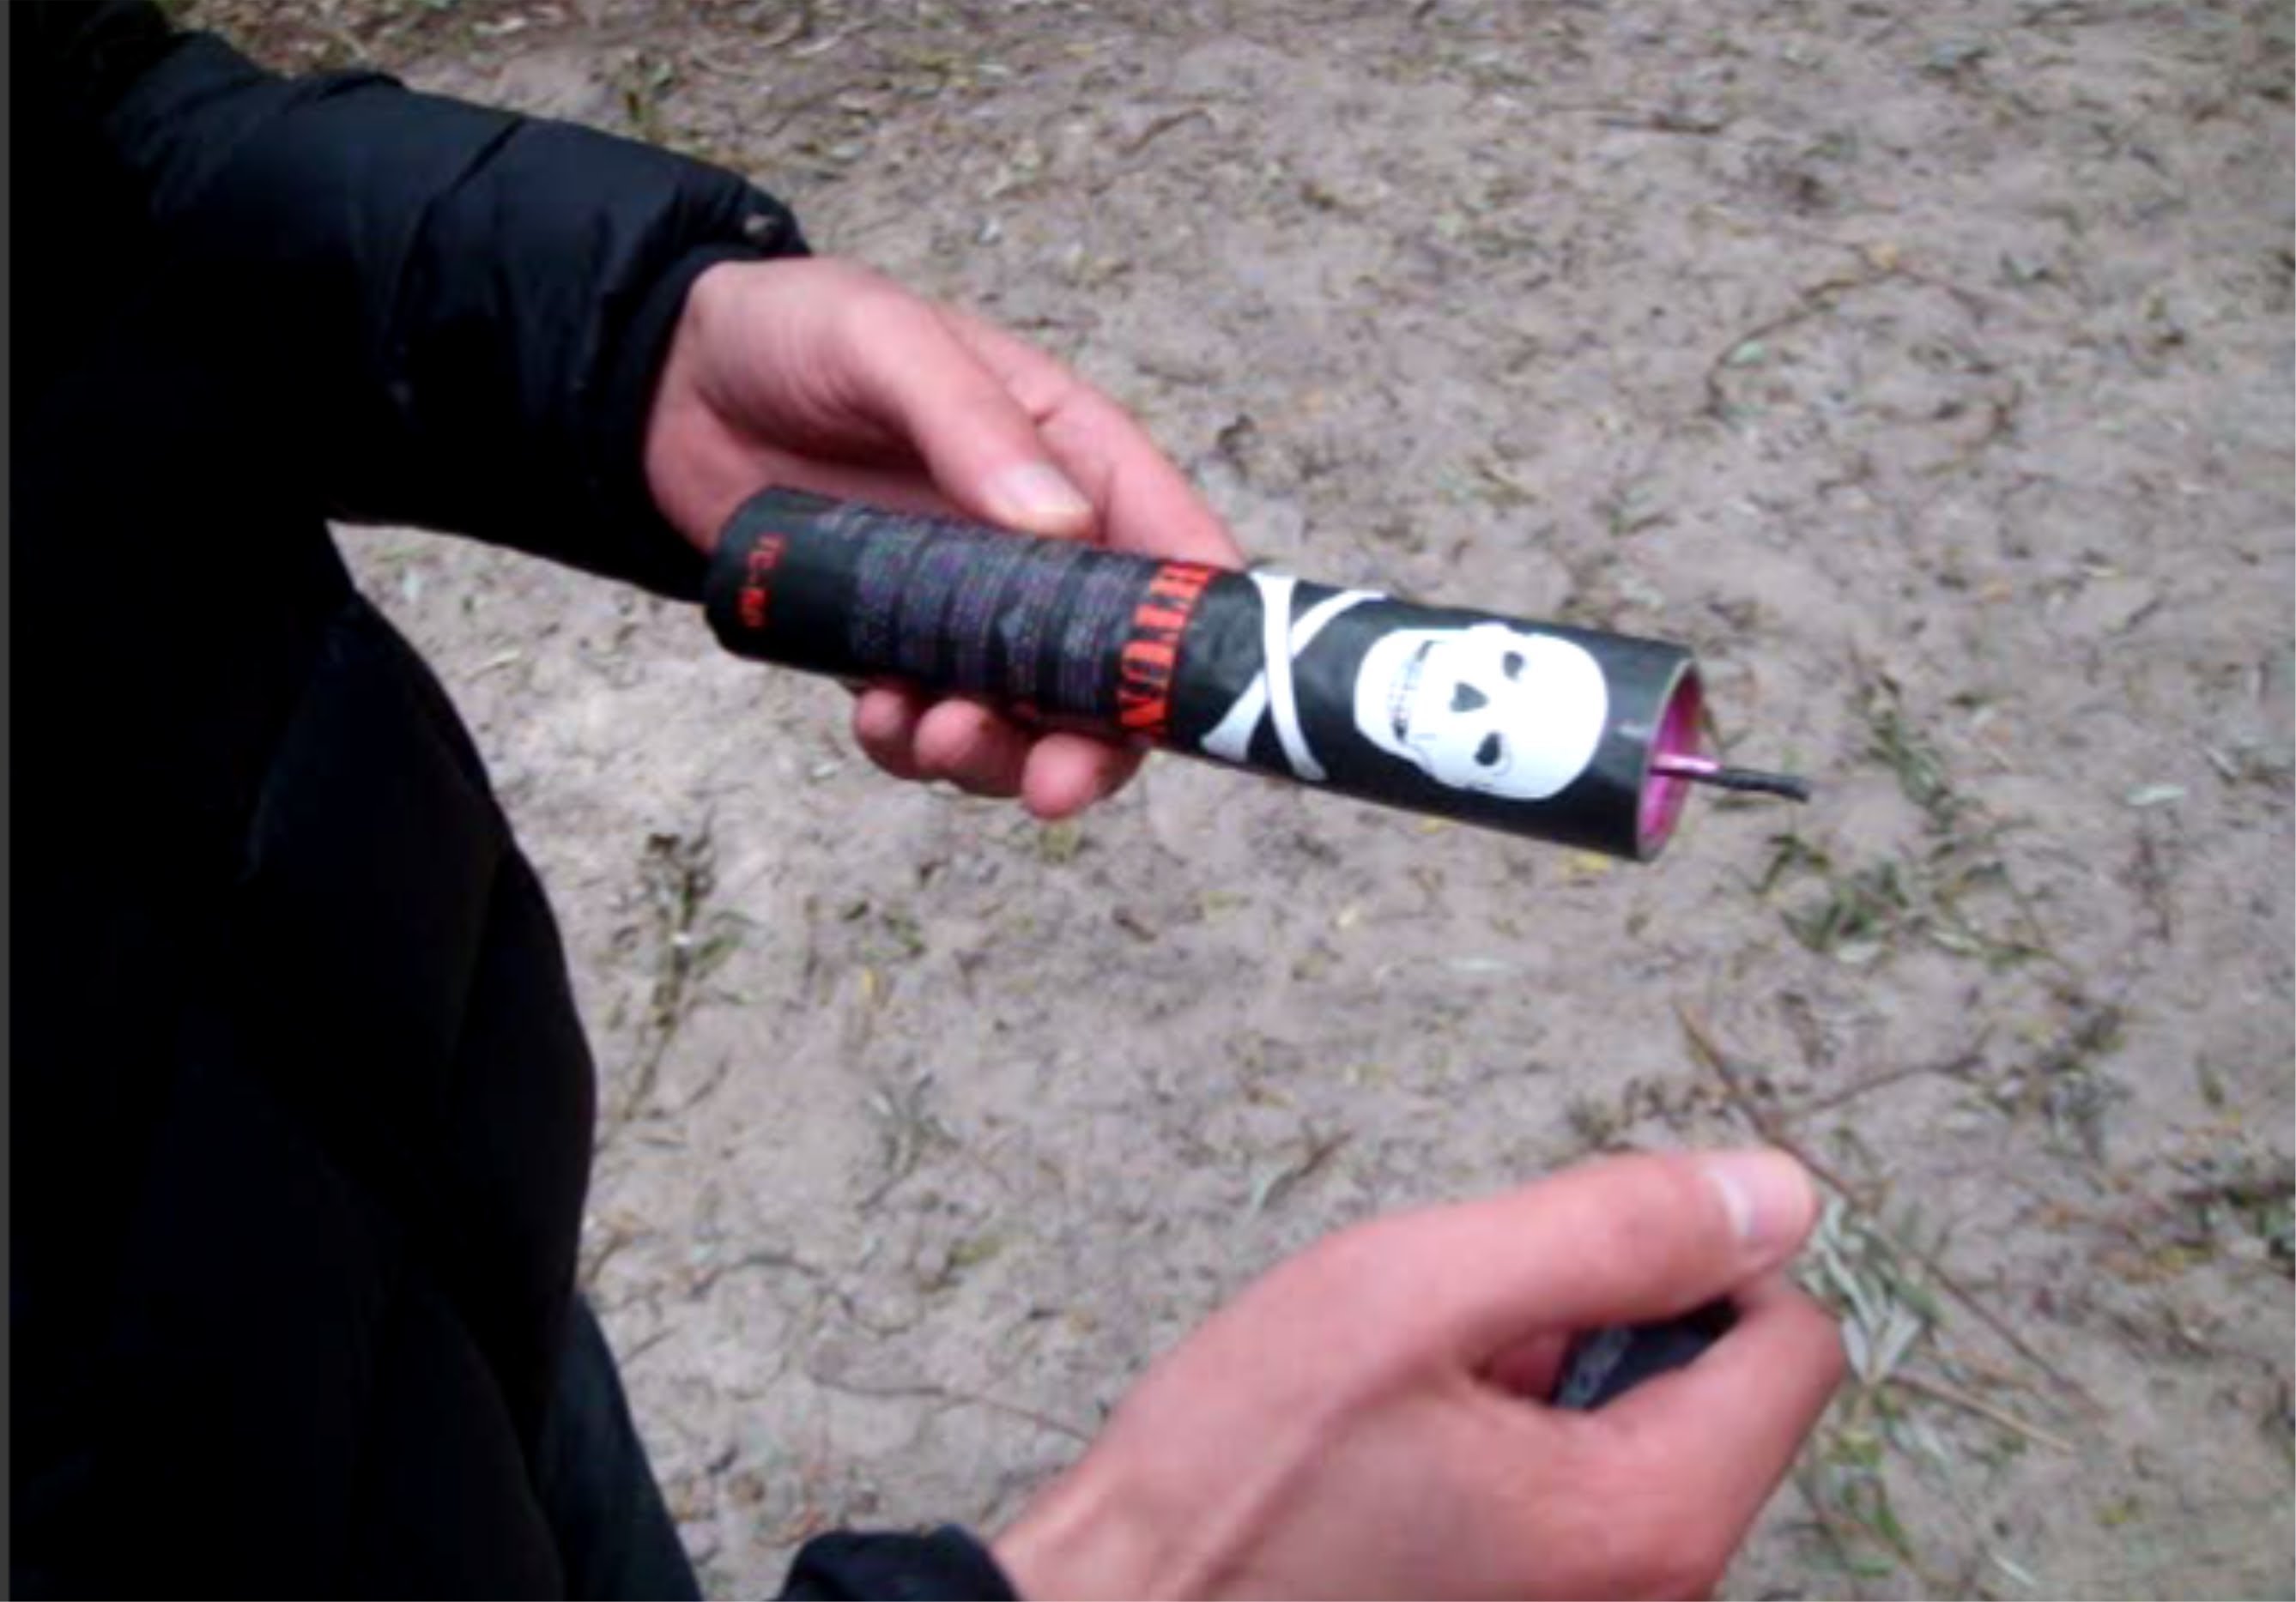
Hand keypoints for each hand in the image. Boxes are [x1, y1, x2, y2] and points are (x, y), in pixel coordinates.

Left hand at [644, 257, 1242, 819]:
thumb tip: (1063, 526)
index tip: (1184, 697)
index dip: (1199, 632)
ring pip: (1027, 721)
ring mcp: (971, 610)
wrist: (668, 384)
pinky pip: (929, 726)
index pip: (1177, 552)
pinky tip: (877, 715)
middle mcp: (1044, 549)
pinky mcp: (895, 650)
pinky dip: (915, 745)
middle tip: (1056, 785)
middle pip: (1113, 673)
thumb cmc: (794, 334)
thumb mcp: (886, 342)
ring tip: (936, 732)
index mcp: (1077, 458)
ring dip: (998, 755)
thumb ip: (972, 426)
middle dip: (1097, 742)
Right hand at [994, 1150, 1844, 1599]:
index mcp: (1649, 1516)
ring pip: (1639, 1433)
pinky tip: (1409, 1440)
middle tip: (1463, 1334)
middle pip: (1717, 1390)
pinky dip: (1515, 1439)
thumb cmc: (1241, 1475)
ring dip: (1550, 1379)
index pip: (1793, 1343)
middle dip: (1606, 1322)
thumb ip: (1610, 1234)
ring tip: (1417, 1392)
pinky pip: (1580, 1492)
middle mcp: (1653, 1591)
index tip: (1570, 1257)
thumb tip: (1775, 1194)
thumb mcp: (1418, 1295)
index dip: (1695, 1259)